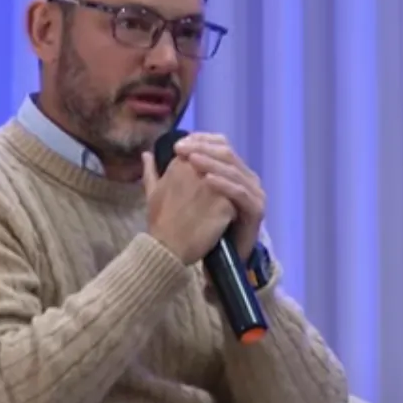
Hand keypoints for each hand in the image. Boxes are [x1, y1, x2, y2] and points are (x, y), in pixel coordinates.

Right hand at [142, 151, 236, 264]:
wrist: (168, 248)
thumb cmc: (159, 221)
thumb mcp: (151, 193)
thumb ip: (150, 170)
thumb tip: (147, 153)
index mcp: (181, 164)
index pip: (202, 153)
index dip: (207, 165)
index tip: (206, 179)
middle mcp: (199, 170)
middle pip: (220, 164)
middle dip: (222, 176)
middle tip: (215, 197)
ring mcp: (215, 186)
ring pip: (230, 181)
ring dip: (228, 192)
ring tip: (219, 209)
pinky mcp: (226, 202)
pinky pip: (236, 200)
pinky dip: (233, 208)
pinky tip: (225, 220)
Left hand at [172, 132, 265, 259]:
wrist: (212, 262)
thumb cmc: (196, 229)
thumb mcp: (173, 196)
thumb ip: (161, 176)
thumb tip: (147, 154)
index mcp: (229, 172)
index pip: (220, 146)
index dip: (200, 140)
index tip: (176, 144)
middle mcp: (245, 179)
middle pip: (227, 154)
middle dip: (203, 149)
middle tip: (181, 149)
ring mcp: (253, 193)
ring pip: (233, 170)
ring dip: (212, 163)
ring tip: (192, 160)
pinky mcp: (256, 210)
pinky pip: (240, 193)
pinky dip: (224, 184)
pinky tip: (207, 180)